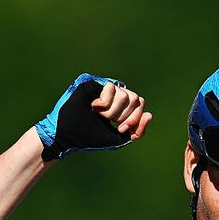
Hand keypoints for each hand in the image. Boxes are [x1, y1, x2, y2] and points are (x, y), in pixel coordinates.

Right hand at [35, 74, 152, 160]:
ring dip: (113, 111)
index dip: (134, 119)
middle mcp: (113, 94)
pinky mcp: (93, 81)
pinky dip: (105, 102)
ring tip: (99, 114)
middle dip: (124, 115)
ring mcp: (103, 86)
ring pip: (126, 94)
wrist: (68, 136)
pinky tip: (94, 106)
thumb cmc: (90, 138)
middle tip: (109, 121)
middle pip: (136, 99)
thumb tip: (149, 115)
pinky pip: (112, 86)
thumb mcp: (119, 138)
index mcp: (121, 106)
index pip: (140, 105)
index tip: (120, 129)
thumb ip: (136, 131)